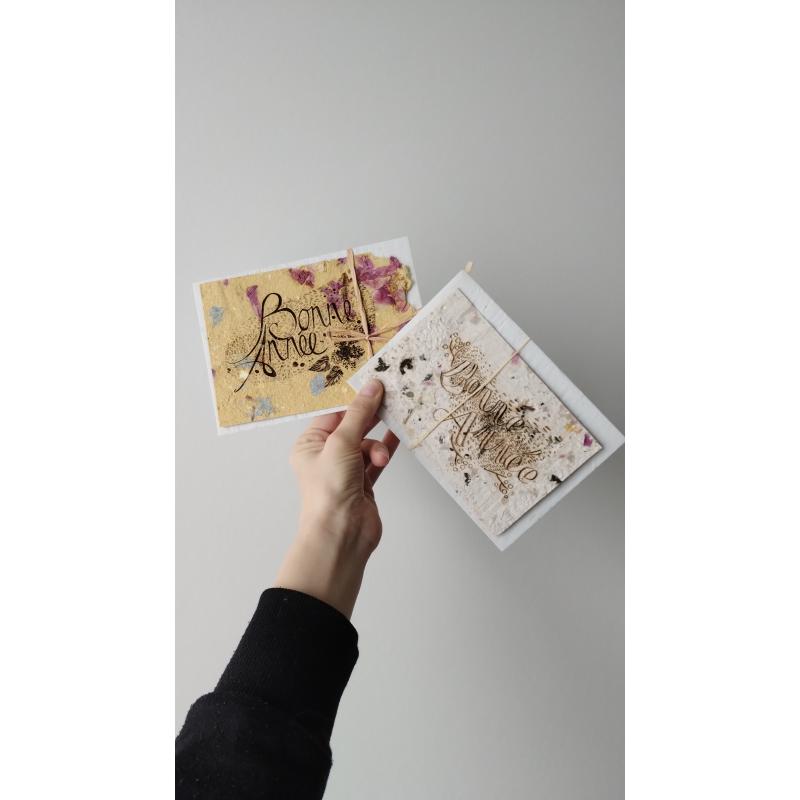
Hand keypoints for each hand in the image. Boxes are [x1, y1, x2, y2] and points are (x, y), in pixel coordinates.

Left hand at [275, 379, 399, 616]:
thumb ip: (360, 413)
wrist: (341, 533)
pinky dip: (385, 451)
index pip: (334, 415)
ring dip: (377, 447)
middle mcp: (325, 457)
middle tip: (390, 402)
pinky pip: (376, 460)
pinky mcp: (363, 484)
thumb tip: (372, 387)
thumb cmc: (329, 490)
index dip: (354, 404)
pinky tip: (397, 439)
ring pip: (367, 445)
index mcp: (309, 445)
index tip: (375, 388)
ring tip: (380, 458)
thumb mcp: (342, 442)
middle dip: (370, 420)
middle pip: (352, 428)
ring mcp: (345, 471)